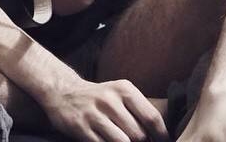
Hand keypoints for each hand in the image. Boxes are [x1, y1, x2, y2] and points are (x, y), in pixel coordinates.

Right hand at [42, 76, 169, 141]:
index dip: (161, 136)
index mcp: (124, 89)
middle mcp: (110, 99)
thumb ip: (139, 111)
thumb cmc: (100, 99)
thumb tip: (161, 137)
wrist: (64, 93)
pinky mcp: (82, 128)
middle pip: (139, 134)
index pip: (152, 117)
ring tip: (123, 141)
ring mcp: (94, 114)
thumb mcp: (120, 95)